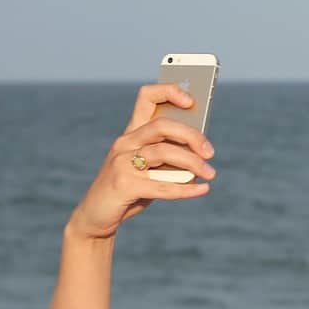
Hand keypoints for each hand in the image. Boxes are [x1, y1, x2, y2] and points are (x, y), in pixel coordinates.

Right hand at [66, 84, 215, 240]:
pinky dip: (186, 189)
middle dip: (191, 136)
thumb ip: (169, 158)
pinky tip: (203, 189)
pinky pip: (161, 186)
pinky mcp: (123, 185)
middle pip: (162, 126)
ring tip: (211, 173)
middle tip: (210, 152)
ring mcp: (121, 162)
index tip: (191, 101)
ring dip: (193, 163)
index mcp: (132, 133)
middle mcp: (125, 143)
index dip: (169, 92)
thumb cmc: (129, 189)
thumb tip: (201, 153)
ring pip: (164, 153)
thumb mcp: (149, 169)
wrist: (97, 216)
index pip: (147, 98)